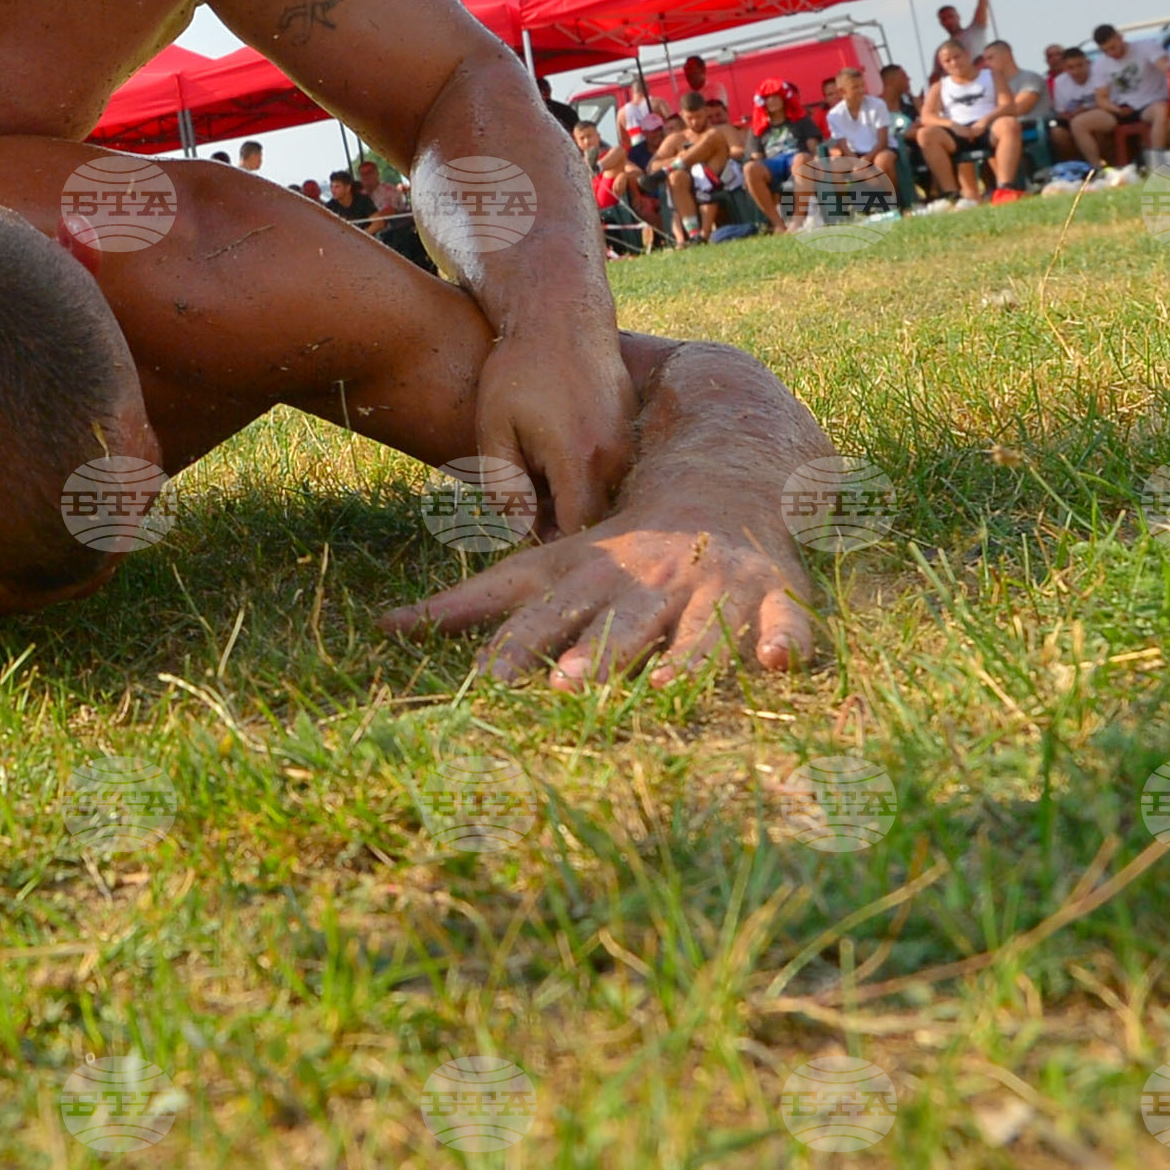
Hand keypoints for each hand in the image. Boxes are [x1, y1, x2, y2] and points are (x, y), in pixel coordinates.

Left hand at [378, 479, 817, 687]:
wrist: (715, 477)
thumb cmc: (615, 548)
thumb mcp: (541, 567)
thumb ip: (469, 603)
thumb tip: (384, 629)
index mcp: (593, 579)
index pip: (549, 616)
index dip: (521, 646)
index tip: (492, 679)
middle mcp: (648, 585)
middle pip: (618, 627)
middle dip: (595, 658)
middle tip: (568, 691)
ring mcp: (708, 589)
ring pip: (695, 631)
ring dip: (682, 661)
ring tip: (670, 692)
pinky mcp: (768, 595)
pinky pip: (782, 619)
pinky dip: (785, 639)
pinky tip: (781, 662)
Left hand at [472, 328, 633, 533]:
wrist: (561, 319)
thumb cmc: (519, 371)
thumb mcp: (494, 427)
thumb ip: (504, 485)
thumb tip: (521, 532)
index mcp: (580, 458)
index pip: (577, 530)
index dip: (550, 538)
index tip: (523, 524)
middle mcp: (616, 457)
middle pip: (594, 519)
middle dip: (560, 520)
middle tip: (524, 494)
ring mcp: (630, 445)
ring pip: (604, 497)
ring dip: (573, 497)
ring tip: (537, 466)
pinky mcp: (633, 433)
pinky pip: (612, 474)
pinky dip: (586, 475)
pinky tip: (556, 449)